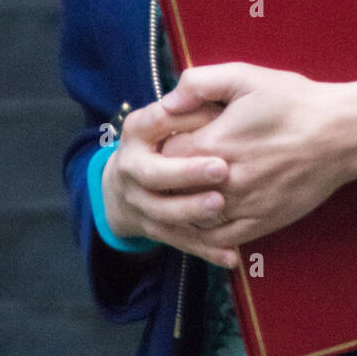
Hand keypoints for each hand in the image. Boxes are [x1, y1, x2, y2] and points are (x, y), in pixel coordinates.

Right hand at [102, 96, 237, 267]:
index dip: (179, 122)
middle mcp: (131, 169)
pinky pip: (180, 242)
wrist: (126, 180)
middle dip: (185, 173)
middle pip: (153, 175)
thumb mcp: (172, 111)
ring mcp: (140, 204)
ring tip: (220, 206)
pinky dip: (205, 250)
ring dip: (191, 212)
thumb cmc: (166, 134)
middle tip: (221, 169)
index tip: (213, 119)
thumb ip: (192, 101)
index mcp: (137, 132)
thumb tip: (214, 107)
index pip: (153, 122)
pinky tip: (230, 255)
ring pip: (163, 214)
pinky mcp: (155, 229)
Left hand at [157, 63, 356, 248]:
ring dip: (183, 206)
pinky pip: (220, 239)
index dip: (162, 144)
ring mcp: (243, 207)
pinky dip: (205, 232)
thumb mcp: (246, 77)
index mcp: (216, 144)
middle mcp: (225, 182)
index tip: (167, 136)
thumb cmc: (294, 101)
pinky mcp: (261, 223)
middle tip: (171, 165)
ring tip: (183, 190)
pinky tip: (204, 216)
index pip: (165, 154)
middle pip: (175, 190)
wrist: (341, 134)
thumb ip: (200, 83)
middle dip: (169, 177)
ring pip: (193, 218)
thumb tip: (168, 100)